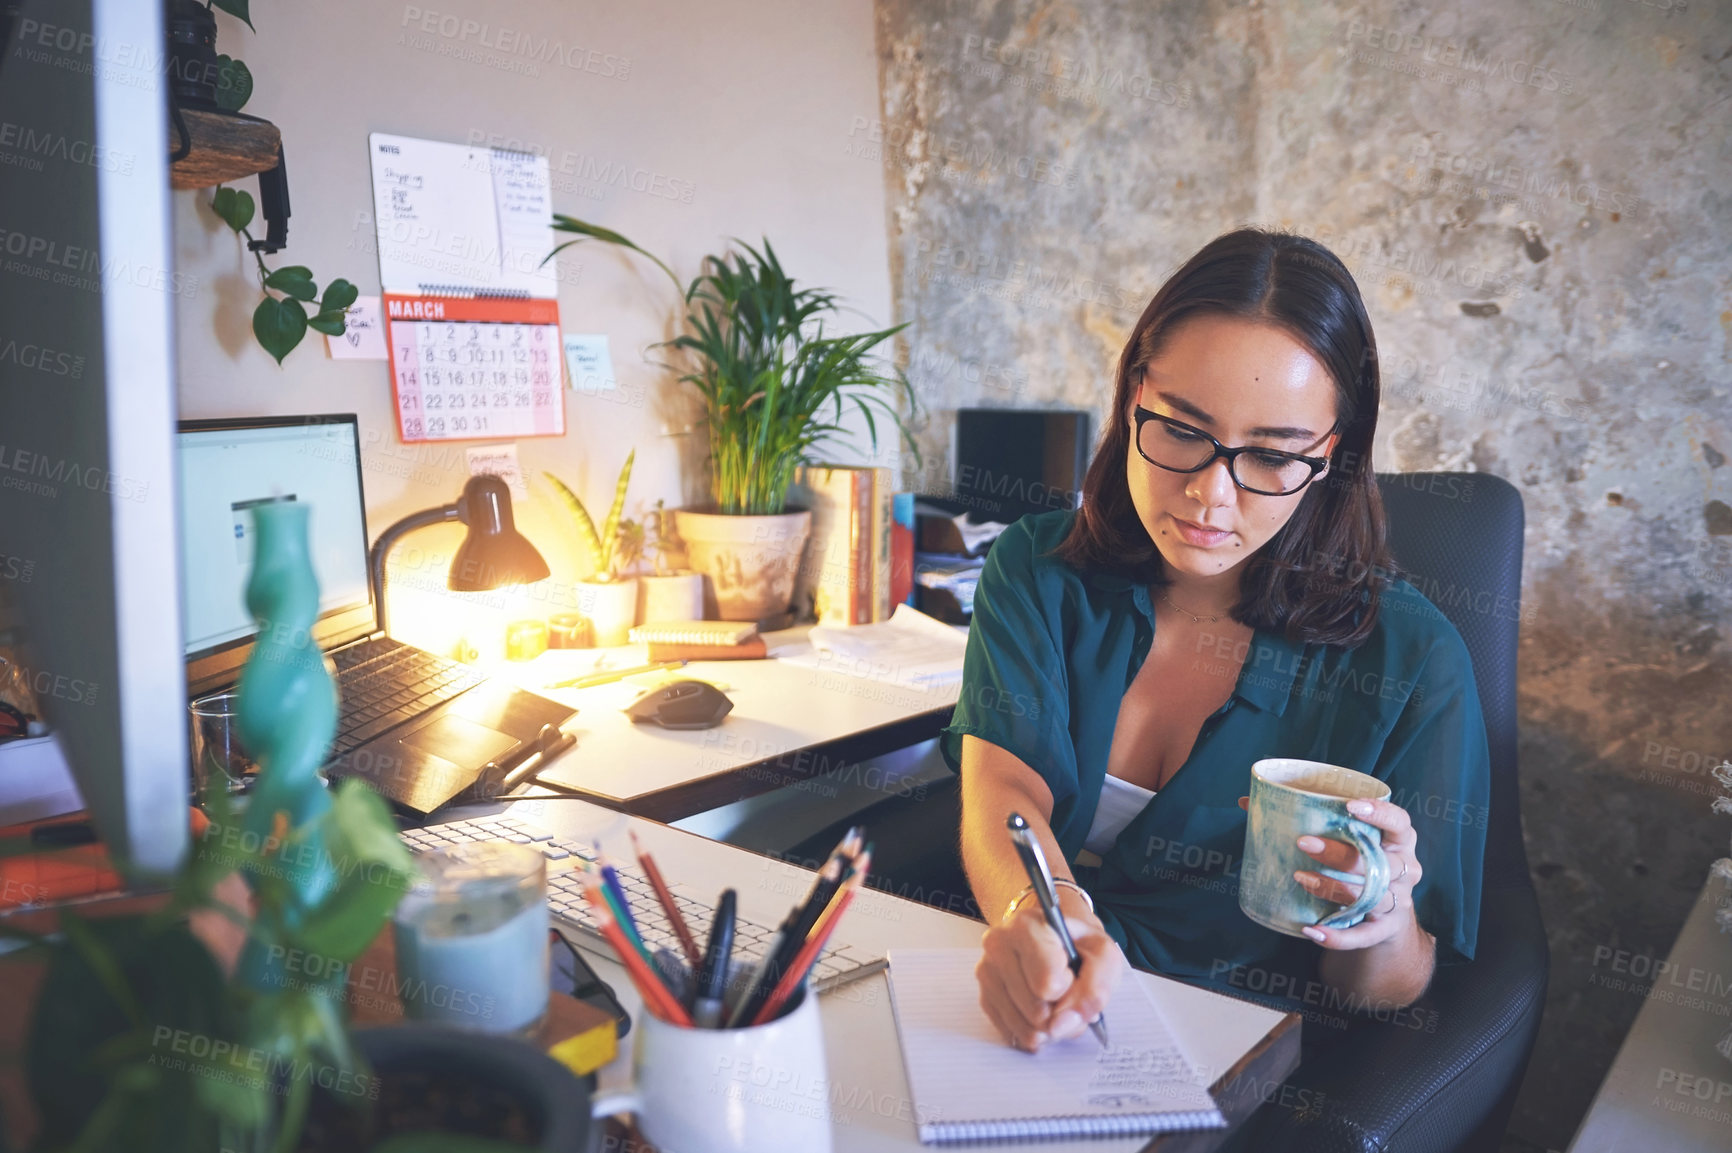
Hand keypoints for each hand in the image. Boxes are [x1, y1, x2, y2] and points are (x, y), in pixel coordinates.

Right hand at [975, 889, 1126, 1051]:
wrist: (1059, 940)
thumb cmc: (1080, 946)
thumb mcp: (1104, 955)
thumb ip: (1095, 988)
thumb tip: (1061, 1025)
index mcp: (1026, 926)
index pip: (1048, 983)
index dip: (1070, 988)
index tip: (1071, 973)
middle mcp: (997, 946)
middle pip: (1038, 1011)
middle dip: (1062, 1012)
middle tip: (1068, 991)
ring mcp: (987, 973)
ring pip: (1027, 1028)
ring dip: (1052, 1027)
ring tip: (1059, 1003)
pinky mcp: (985, 997)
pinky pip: (1015, 1035)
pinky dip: (1036, 1032)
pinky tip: (1043, 1011)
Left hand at [1237, 795, 1422, 950]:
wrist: (1383, 920)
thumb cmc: (1358, 866)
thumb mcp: (1348, 842)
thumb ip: (1309, 820)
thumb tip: (1248, 802)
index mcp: (1399, 842)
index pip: (1399, 822)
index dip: (1380, 813)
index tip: (1350, 806)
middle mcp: (1405, 870)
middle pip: (1377, 861)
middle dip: (1339, 852)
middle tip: (1302, 843)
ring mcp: (1398, 902)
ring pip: (1368, 896)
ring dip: (1332, 887)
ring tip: (1300, 878)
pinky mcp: (1385, 930)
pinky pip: (1362, 935)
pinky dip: (1338, 936)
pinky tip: (1311, 931)